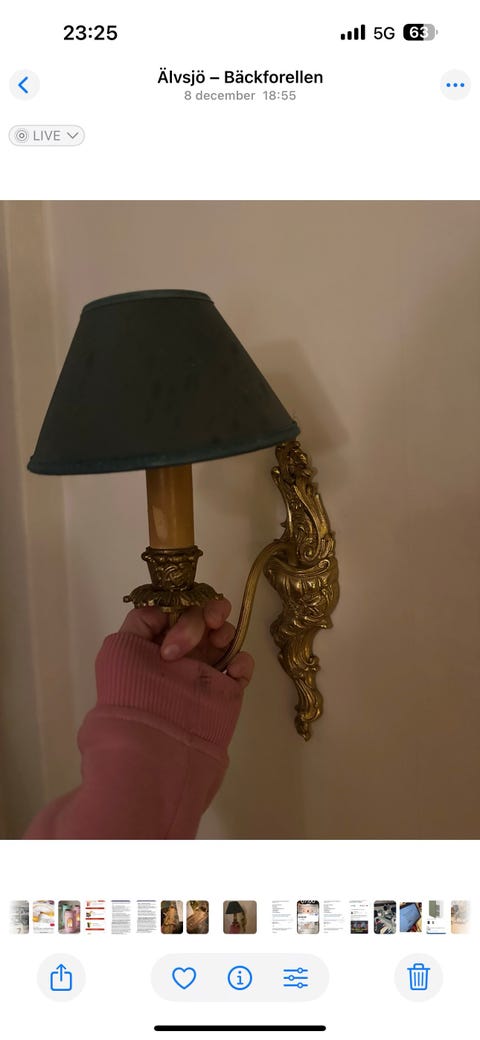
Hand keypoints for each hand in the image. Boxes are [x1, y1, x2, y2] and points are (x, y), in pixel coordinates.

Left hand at [119, 599, 253, 688]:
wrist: (154, 742)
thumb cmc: (132, 692)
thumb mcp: (119, 648)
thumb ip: (141, 620)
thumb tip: (164, 612)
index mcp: (158, 642)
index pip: (178, 610)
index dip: (182, 608)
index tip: (177, 621)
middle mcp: (184, 653)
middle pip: (205, 617)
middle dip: (206, 614)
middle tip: (204, 630)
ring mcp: (206, 670)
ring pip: (226, 635)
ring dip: (226, 629)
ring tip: (218, 643)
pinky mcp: (227, 689)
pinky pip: (243, 665)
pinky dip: (244, 659)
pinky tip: (233, 669)